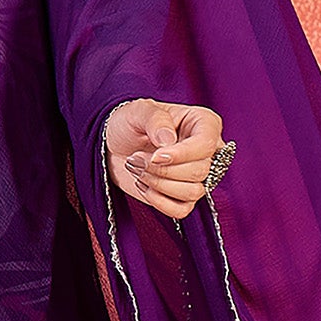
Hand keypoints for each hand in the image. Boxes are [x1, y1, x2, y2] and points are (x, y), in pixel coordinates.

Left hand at [105, 99, 228, 220]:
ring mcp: (197, 176)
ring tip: (138, 169)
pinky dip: (159, 201)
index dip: (182, 154)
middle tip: (136, 159)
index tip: (155, 156)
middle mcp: (206, 151)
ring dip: (159, 184)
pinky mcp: (183, 197)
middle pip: (200, 171)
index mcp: (204, 124)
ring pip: (193, 192)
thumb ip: (155, 119)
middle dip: (163, 170)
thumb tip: (169, 141)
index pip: (206, 144)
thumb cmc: (130, 123)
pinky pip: (182, 210)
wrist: (115, 146)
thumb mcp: (138, 111)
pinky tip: (143, 185)